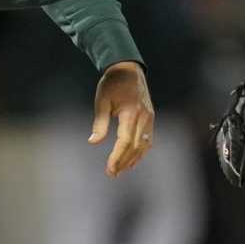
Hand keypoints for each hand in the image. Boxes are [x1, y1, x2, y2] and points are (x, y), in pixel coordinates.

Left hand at [88, 61, 154, 175]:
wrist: (128, 70)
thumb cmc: (112, 84)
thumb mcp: (102, 101)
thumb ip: (99, 123)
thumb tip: (93, 142)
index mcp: (130, 112)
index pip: (125, 141)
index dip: (117, 157)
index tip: (109, 169)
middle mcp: (143, 117)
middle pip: (135, 147)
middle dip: (123, 162)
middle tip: (112, 173)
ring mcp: (149, 118)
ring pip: (144, 145)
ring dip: (132, 159)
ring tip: (120, 170)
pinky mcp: (151, 118)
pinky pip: (148, 139)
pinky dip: (141, 152)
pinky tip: (133, 160)